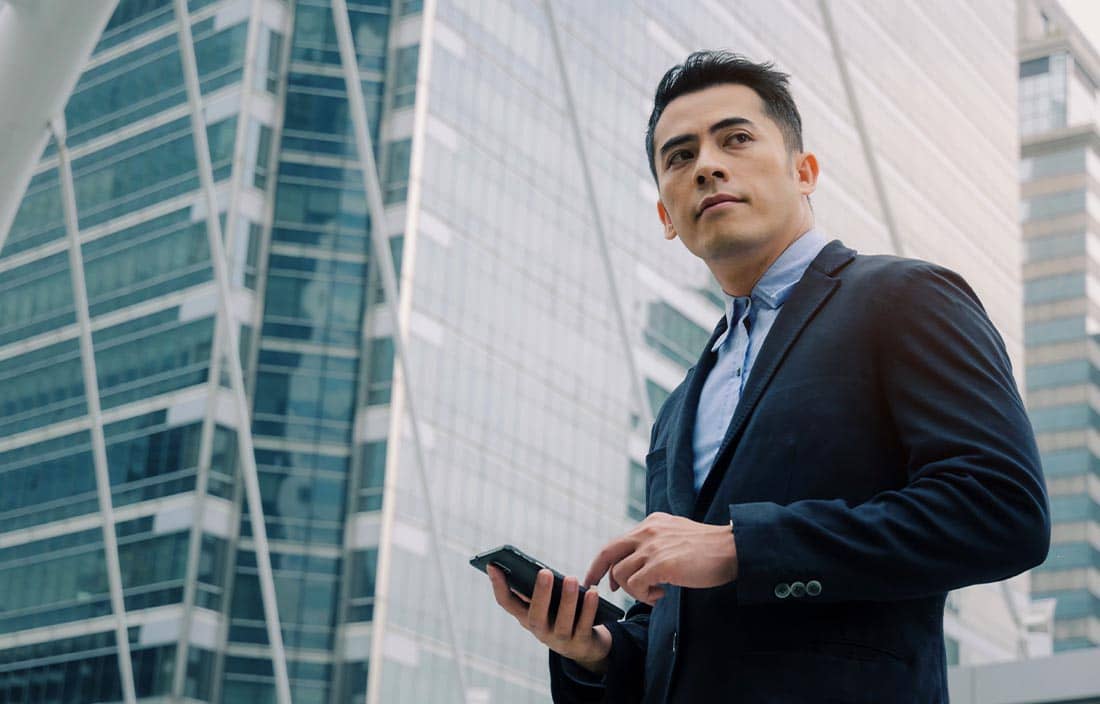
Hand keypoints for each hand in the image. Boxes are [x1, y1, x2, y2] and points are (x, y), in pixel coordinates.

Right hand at [487, 565, 612, 672]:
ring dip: (567, 600)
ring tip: (571, 578)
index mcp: (527, 617)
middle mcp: (540, 631)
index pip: (506, 603)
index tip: (492, 565)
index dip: (498, 586)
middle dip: (540, 594)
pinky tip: (592, 592)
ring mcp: (560, 640)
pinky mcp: (580, 644)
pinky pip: (584, 625)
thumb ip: (542, 588)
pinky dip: (588, 608)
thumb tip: (537, 566)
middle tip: (545, 571)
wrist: (586, 647)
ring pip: (562, 622)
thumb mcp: (549, 603)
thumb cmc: (563, 615)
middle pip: (535, 616)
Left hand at [584, 512, 738, 604]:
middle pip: (608, 553)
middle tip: (603, 589)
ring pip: (621, 574)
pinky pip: (636, 585)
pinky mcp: (661, 564)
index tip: (597, 576)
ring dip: (634, 591)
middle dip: (598, 573)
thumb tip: (640, 562)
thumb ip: (657, 542)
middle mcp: (648, 531)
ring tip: (655, 593)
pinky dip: (645, 595)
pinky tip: (661, 594)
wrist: (733, 548)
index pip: (616, 542)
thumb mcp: (677, 534)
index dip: (602, 561)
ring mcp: (653, 547)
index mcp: (651, 523)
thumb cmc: (709, 547)